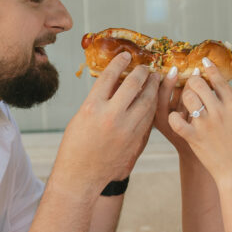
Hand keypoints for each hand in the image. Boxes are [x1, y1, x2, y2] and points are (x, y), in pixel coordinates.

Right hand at [55, 52, 160, 192]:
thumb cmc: (76, 145)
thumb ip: (99, 100)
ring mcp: (126, 130)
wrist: (81, 176)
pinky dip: (152, 106)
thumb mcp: (81, 117)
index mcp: (92, 107)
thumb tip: (117, 82)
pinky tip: (154, 100)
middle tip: (145, 67)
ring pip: (147, 101)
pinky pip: (149, 119)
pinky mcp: (136, 142)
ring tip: (155, 79)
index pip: (110, 76)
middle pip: (133, 85)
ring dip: (153, 88)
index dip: (120, 62)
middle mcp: (110, 116)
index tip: (126, 55)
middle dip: (142, 72)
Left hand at [168, 59, 231, 184]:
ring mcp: (205, 124)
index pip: (219, 80)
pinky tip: (177, 117)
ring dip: (184, 97)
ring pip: (187, 98)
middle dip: (193, 81)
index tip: (203, 61)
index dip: (209, 68)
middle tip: (193, 85)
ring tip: (187, 102)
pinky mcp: (194, 137)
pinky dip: (175, 117)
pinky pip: (178, 121)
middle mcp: (219, 112)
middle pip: (199, 84)